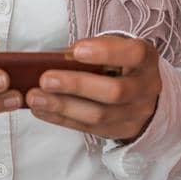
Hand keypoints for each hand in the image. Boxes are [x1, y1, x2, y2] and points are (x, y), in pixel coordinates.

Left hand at [25, 35, 161, 141]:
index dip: (106, 53)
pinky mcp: (121, 131)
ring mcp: (136, 114)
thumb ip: (94, 49)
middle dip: (77, 85)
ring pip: (99, 116)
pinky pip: (88, 128)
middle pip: (115, 91)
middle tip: (45, 80)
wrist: (146, 95)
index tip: (76, 51)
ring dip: (63, 107)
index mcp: (146, 60)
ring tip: (34, 97)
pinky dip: (61, 119)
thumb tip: (59, 58)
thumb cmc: (122, 63)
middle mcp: (146, 88)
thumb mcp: (116, 48)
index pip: (134, 54)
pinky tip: (41, 109)